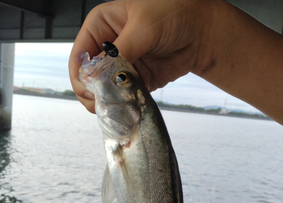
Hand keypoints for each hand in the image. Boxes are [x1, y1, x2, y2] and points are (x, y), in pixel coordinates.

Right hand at [68, 0, 213, 112]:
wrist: (203, 31)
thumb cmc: (174, 14)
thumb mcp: (143, 27)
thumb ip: (120, 52)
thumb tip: (99, 76)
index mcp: (100, 25)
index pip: (80, 55)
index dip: (81, 75)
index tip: (89, 91)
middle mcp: (107, 46)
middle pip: (88, 77)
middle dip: (92, 92)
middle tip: (101, 104)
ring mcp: (120, 65)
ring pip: (103, 90)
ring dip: (107, 102)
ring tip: (114, 108)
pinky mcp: (135, 80)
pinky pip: (122, 96)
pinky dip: (122, 105)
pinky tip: (126, 108)